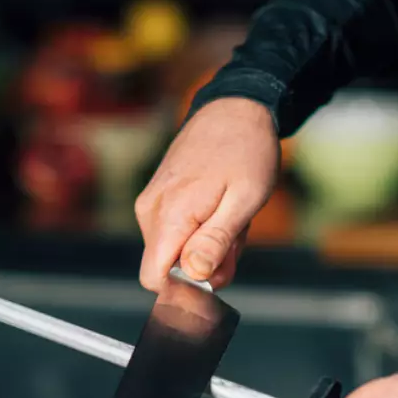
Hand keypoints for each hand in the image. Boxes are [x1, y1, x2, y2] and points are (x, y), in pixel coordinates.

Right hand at [135, 97, 279, 291]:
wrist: (234, 108)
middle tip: (236, 235)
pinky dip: (201, 229)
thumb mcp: (244, 200)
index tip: (216, 277)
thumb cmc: (246, 151)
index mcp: (171, 214)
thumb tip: (193, 275)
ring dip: (207, 245)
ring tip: (231, 215)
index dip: (184, 289)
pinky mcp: (157, 197)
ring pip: (174, 250)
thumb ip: (216, 241)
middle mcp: (151, 210)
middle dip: (205, 264)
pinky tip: (220, 207)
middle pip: (169, 267)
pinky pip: (175, 231)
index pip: (154, 278)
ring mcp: (152, 202)